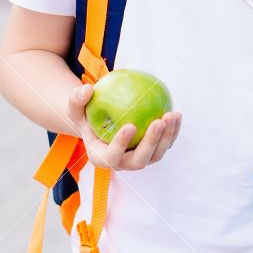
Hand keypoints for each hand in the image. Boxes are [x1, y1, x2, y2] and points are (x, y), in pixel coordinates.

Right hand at [66, 82, 181, 171]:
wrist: (100, 119)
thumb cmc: (85, 113)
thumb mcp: (75, 106)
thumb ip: (77, 99)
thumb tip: (86, 89)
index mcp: (101, 157)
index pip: (111, 157)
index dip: (121, 145)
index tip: (130, 125)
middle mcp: (122, 163)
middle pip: (139, 161)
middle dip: (151, 143)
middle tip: (158, 122)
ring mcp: (139, 158)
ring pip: (156, 154)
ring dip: (166, 137)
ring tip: (171, 115)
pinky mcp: (152, 150)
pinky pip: (165, 144)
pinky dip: (173, 131)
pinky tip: (177, 114)